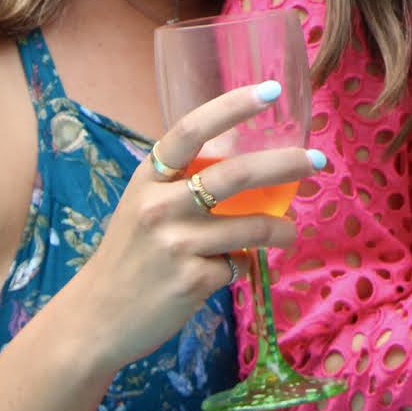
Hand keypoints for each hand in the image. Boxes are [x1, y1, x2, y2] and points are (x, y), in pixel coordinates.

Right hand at [66, 81, 322, 373]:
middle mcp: (159, 206)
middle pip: (235, 174)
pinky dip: (242, 267)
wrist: (96, 320)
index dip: (232, 106)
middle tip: (316, 160)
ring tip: (288, 234)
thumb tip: (242, 156)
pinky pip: (238, 266)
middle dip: (284, 164)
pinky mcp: (191, 280)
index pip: (192, 130)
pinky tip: (230, 271)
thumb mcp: (143, 206)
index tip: (270, 91)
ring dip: (281, 230)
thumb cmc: (129, 256)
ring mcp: (176, 244)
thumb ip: (180, 181)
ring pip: (251, 226)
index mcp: (148, 178)